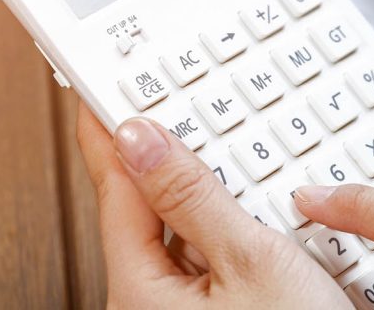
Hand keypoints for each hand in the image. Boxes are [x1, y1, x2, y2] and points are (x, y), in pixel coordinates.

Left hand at [76, 102, 350, 308]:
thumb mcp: (251, 262)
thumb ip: (193, 197)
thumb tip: (143, 141)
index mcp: (140, 289)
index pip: (115, 187)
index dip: (115, 130)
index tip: (114, 87)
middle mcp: (152, 302)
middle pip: (148, 206)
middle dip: (165, 152)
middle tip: (175, 101)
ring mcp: (187, 308)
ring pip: (186, 227)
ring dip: (210, 187)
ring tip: (228, 146)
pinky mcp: (222, 308)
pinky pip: (214, 251)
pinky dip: (235, 220)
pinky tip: (260, 203)